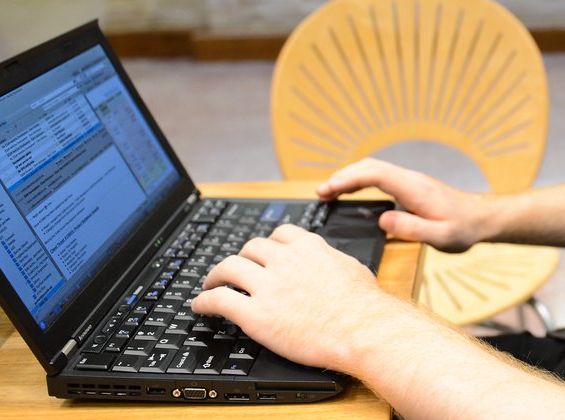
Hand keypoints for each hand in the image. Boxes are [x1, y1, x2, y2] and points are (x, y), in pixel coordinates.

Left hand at [192, 223, 398, 371]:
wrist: (362, 330)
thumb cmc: (364, 305)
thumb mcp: (351, 267)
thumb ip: (332, 259)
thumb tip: (330, 260)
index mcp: (309, 247)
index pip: (279, 234)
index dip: (267, 244)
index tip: (262, 253)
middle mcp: (285, 261)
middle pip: (250, 248)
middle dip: (241, 257)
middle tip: (236, 269)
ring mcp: (268, 286)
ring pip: (228, 267)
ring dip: (215, 275)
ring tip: (210, 283)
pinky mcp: (255, 314)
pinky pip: (219, 300)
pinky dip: (204, 301)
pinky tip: (200, 306)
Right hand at [315, 157, 490, 252]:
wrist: (482, 218)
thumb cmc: (464, 228)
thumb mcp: (441, 235)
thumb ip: (412, 228)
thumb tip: (382, 220)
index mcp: (414, 188)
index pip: (374, 175)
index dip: (348, 180)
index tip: (328, 191)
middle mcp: (410, 179)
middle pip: (370, 167)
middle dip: (342, 176)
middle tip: (320, 193)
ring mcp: (410, 181)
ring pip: (374, 169)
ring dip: (350, 176)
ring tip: (329, 192)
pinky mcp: (411, 187)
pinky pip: (380, 177)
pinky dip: (361, 180)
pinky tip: (353, 192)